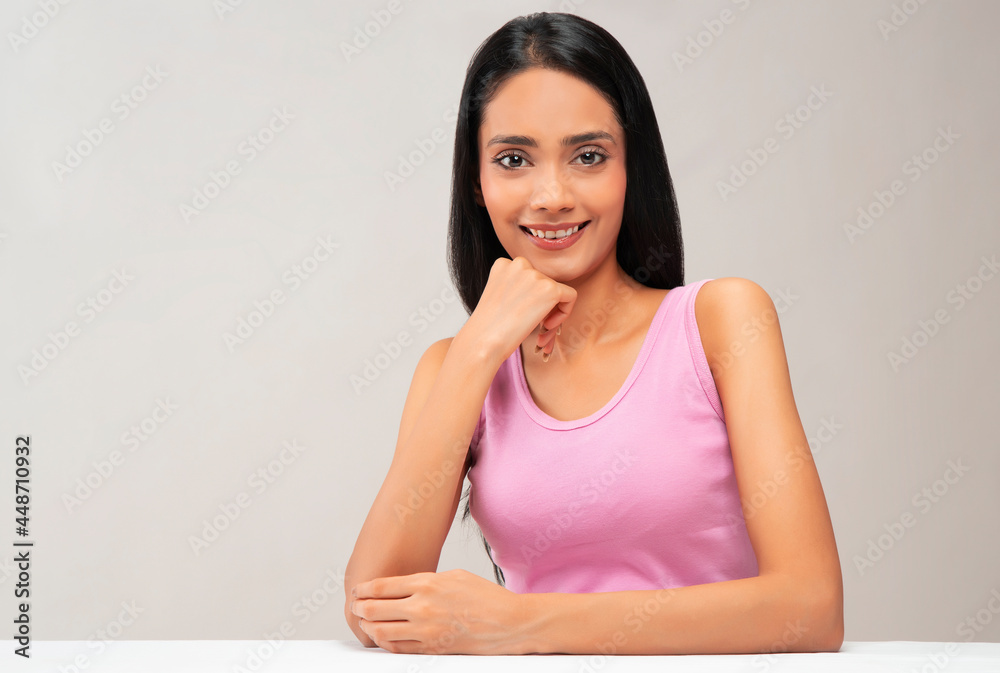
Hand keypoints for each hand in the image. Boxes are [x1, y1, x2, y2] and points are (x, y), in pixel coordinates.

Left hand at [350, 568, 528, 653]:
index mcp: (427, 583)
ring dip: (369, 626)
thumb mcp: (454, 576)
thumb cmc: (486, 597)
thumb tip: (402, 586)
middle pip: (374, 609)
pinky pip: (398, 648)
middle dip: (360, 607)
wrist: (508, 623)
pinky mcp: (431, 649)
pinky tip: (383, 637)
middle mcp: (422, 607)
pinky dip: (385, 643)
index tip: (358, 590)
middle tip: (356, 606)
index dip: (363, 589)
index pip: (381, 587)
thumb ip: (425, 580)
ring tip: (366, 622)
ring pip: (381, 631)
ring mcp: (425, 631)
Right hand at [461, 256, 576, 364]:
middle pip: (544, 283)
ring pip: (557, 292)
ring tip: (538, 331)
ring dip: (551, 313)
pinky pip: (570, 297)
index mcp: (504, 264)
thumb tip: (540, 292)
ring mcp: (534, 275)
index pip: (530, 277)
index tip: (522, 316)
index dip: (530, 298)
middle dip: (542, 305)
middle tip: (534, 326)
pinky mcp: (550, 288)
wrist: (483, 341)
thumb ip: (517, 287)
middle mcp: (519, 263)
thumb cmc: (488, 328)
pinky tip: (547, 327)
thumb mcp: (499, 297)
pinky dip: (564, 313)